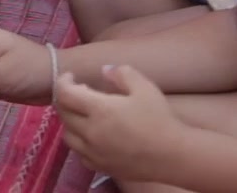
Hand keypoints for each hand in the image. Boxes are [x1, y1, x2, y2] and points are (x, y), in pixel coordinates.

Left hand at [54, 68, 180, 180]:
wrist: (174, 155)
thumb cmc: (160, 119)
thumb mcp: (145, 87)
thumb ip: (122, 73)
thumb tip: (104, 70)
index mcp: (99, 110)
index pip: (65, 94)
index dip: (63, 82)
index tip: (71, 77)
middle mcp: (90, 132)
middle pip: (63, 114)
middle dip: (65, 99)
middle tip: (77, 91)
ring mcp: (94, 152)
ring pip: (68, 135)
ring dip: (70, 121)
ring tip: (82, 113)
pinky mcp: (101, 166)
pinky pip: (79, 153)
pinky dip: (79, 142)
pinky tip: (91, 136)